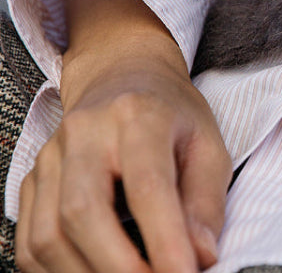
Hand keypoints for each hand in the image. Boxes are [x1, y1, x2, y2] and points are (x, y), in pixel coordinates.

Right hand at [15, 0, 231, 272]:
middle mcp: (86, 132)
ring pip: (48, 235)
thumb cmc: (172, 114)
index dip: (164, 240)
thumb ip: (206, 200)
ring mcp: (50, 156)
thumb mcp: (207, 143)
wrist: (123, 75)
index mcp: (138, 115)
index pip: (146, 185)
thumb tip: (203, 256)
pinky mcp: (30, 180)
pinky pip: (29, 242)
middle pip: (83, 212)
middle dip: (117, 267)